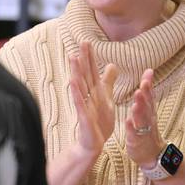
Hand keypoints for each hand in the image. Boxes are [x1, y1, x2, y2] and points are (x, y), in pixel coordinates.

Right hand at [69, 42, 117, 157]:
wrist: (93, 143)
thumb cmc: (99, 122)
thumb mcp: (106, 97)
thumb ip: (108, 81)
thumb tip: (112, 65)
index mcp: (94, 91)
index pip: (91, 71)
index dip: (90, 57)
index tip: (87, 41)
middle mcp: (87, 96)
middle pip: (85, 74)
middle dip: (83, 59)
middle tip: (81, 42)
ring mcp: (84, 105)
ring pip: (80, 86)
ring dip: (76, 72)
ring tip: (73, 58)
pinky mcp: (83, 116)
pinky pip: (79, 102)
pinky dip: (76, 92)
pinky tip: (73, 82)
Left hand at [125, 69, 164, 167]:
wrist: (152, 154)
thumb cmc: (146, 129)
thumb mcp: (147, 109)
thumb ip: (146, 92)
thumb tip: (148, 71)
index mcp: (149, 111)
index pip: (149, 96)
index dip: (149, 85)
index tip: (148, 73)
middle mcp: (148, 119)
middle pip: (147, 105)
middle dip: (146, 95)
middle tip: (143, 83)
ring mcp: (143, 131)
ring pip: (142, 119)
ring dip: (140, 110)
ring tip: (136, 101)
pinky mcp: (136, 141)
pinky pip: (134, 134)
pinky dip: (131, 127)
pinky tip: (127, 121)